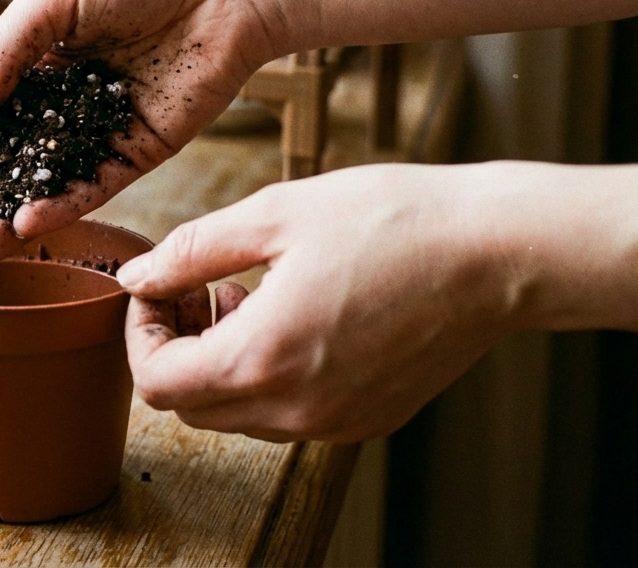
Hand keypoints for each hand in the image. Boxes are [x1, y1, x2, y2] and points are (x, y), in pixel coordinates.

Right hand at [0, 0, 289, 258]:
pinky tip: (27, 225)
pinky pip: (95, 185)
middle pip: (4, 158)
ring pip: (45, 181)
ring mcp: (100, 126)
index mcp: (33, 55)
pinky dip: (61, 206)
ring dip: (8, 215)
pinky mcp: (141, 148)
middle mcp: (62, 96)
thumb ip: (4, 53)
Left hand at [120, 163, 521, 441]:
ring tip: (248, 294)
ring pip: (237, 415)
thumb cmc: (392, 220)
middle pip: (190, 406)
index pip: (156, 382)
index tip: (157, 288)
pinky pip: (288, 415)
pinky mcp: (368, 420)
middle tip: (199, 287)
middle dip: (176, 347)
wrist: (499, 252)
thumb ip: (192, 250)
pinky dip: (268, 377)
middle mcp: (296, 409)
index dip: (140, 333)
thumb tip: (138, 275)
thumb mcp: (274, 215)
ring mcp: (336, 423)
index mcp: (262, 359)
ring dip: (220, 362)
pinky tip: (293, 318)